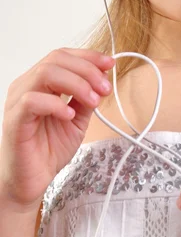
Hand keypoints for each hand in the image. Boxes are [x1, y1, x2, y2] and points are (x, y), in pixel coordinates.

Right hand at [0, 48, 114, 209]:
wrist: (30, 181)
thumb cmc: (48, 149)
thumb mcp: (78, 119)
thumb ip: (87, 99)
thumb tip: (103, 80)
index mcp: (40, 82)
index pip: (63, 55)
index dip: (88, 57)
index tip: (110, 64)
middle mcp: (27, 85)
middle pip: (56, 59)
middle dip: (87, 70)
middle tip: (105, 88)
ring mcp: (18, 101)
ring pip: (45, 74)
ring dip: (76, 84)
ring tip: (92, 101)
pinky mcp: (14, 119)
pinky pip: (32, 101)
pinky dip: (55, 104)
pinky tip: (69, 115)